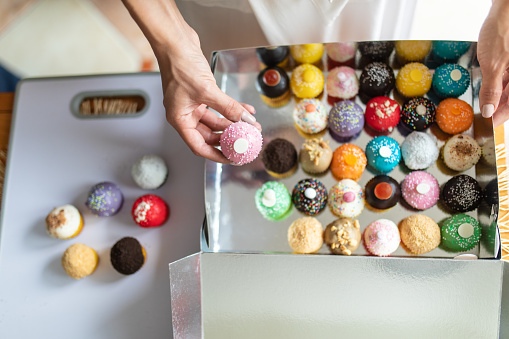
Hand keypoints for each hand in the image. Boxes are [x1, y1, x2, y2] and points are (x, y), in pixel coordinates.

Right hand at [122, 0, 260, 162]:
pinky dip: (232, 109)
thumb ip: (228, 107)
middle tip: (246, 141)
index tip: (232, 158)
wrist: (175, 41)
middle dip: (229, 138)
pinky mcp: (201, 93)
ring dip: (233, 123)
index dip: (216, 155)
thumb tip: (245, 121)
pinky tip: (246, 110)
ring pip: (217, 120)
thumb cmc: (179, 65)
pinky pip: (219, 106)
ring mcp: (193, 104)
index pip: (199, 146)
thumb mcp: (206, 90)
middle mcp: (185, 114)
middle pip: (210, 135)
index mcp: (179, 119)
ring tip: (250, 125)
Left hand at [478, 0, 508, 126]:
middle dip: (500, 106)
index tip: (492, 124)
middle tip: (487, 117)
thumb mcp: (493, 64)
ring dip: (499, 95)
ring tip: (487, 104)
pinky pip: (508, 75)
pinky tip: (491, 87)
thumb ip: (492, 89)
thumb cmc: (502, 32)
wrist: (505, 8)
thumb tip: (489, 111)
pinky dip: (500, 83)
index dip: (503, 115)